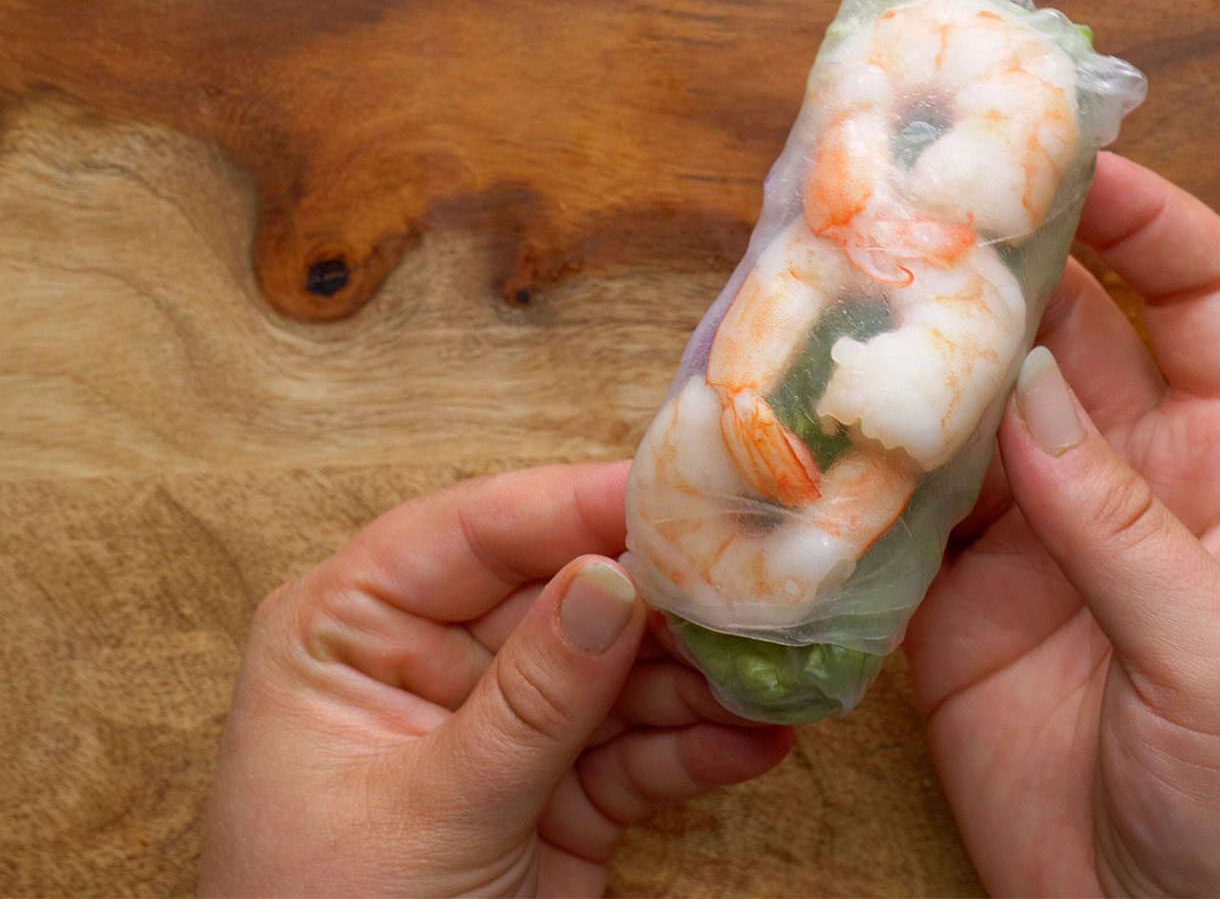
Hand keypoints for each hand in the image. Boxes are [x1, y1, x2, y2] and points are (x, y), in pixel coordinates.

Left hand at [200, 463, 792, 896]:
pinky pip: (641, 748)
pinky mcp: (563, 790)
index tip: (679, 494)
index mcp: (352, 629)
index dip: (576, 506)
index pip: (473, 533)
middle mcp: (432, 658)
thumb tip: (615, 578)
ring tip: (782, 670)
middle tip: (761, 582)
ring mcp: (505, 723)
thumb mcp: (432, 808)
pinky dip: (701, 746)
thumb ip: (531, 697)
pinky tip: (761, 740)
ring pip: (620, 668)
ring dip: (702, 675)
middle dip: (665, 595)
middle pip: (567, 591)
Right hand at [907, 153, 1219, 896]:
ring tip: (839, 295)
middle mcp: (1132, 484)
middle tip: (915, 200)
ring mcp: (1039, 545)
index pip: (1206, 300)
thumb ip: (1119, 520)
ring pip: (970, 417)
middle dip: (1002, 262)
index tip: (1073, 156)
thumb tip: (1024, 383)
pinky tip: (807, 436)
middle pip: (1067, 334)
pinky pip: (903, 522)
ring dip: (914, 362)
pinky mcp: (957, 614)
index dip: (1150, 219)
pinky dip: (856, 480)